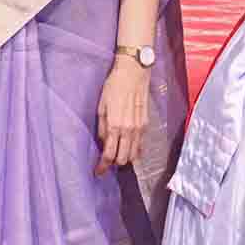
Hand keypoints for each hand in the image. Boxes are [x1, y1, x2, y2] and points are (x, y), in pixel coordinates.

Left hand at [96, 57, 150, 176]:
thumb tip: (102, 141)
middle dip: (114, 163)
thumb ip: (102, 126)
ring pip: (134, 154)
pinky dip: (134, 150)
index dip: (103, 166)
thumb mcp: (101, 105)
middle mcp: (129, 130)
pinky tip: (128, 146)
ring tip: (117, 155)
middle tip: (106, 161)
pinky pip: (141, 144)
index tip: (98, 172)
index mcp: (115, 125)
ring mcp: (139, 127)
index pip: (109, 154)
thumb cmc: (114, 86)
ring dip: (125, 158)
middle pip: (123, 159)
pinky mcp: (146, 123)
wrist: (134, 72)